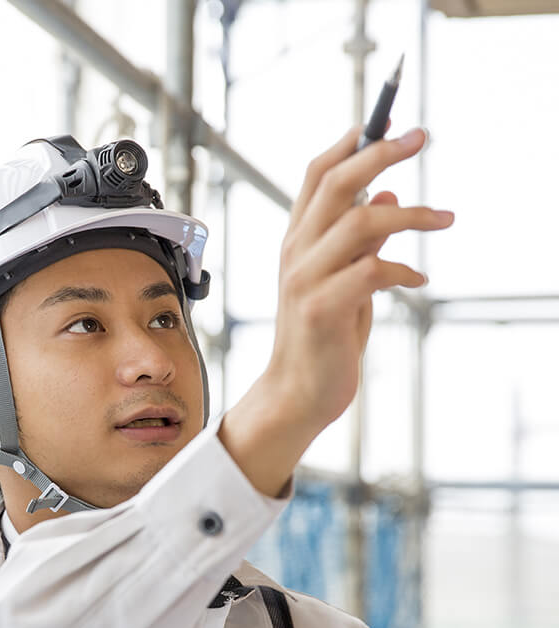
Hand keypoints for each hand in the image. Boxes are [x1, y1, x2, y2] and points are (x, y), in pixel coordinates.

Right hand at [220, 127, 453, 496]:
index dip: (349, 143)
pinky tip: (419, 279)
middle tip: (422, 137)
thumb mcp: (343, 280)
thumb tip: (385, 198)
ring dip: (410, 215)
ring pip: (359, 221)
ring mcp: (304, 279)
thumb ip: (359, 241)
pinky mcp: (322, 308)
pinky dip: (403, 270)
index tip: (385, 121)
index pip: (316, 176)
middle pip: (334, 184)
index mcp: (297, 241)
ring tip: (446, 218)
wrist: (299, 391)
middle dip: (380, 154)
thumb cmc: (324, 337)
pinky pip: (372, 271)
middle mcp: (295, 252)